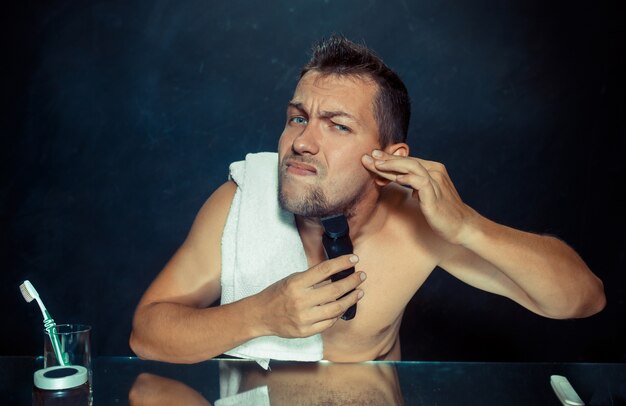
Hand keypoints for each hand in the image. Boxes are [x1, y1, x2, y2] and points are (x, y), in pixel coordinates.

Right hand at [253, 254, 364, 337]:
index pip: (325, 270)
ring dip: (351, 299)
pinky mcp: (305, 331)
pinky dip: (338, 314)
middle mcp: (301, 301)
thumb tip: (337, 273)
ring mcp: (304, 318)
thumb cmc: (277, 294)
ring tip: (359, 292)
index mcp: (296, 284)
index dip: (342, 263)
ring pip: (336, 308)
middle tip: (361, 276)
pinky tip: (343, 308)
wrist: (260, 315)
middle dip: (352, 282)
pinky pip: (328, 323)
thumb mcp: (293, 279)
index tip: (354, 259)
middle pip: (334, 290)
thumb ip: (313, 278)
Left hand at [362, 149, 476, 244]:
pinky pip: (421, 182)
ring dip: (392, 165)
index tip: (372, 157)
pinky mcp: (435, 195)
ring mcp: (436, 183)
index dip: (389, 159)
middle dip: (385, 159)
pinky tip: (396, 178)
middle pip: (407, 161)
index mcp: (432, 169)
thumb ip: (414, 183)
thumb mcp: (425, 193)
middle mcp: (435, 172)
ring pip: (412, 168)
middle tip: (367, 157)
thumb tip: (397, 178)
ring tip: (376, 165)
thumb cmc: (443, 211)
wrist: (462, 226)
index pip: (407, 161)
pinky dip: (408, 178)